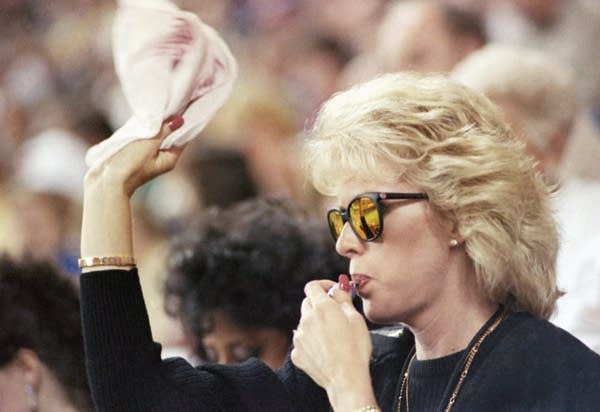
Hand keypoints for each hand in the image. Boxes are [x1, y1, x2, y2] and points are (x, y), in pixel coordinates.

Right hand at [80, 115, 185, 263]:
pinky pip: (142, 137)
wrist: (106, 182)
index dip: (184, 122)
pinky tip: (143, 116)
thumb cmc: (130, 165)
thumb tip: (180, 120)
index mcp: (169, 158)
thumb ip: (164, 131)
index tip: (186, 105)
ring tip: (159, 105)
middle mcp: (161, 157)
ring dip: (155, 124)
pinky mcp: (133, 152)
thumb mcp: (150, 144)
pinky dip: (143, 128)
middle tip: (171, 100)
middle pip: (169, 136)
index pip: (182, 137)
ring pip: (155, 135)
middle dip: (169, 121)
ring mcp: (147, 155)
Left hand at [291, 277, 375, 410]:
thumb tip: (337, 289)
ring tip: (333, 337)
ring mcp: (299, 337)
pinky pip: (302, 340)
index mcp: (322, 308)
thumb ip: (343, 299)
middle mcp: (306, 320)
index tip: (332, 292)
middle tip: (336, 314)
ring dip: (315, 324)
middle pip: (308, 303)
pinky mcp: (297, 353)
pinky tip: (325, 350)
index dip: (323, 286)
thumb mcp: (356, 319)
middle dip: (320, 305)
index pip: (313, 286)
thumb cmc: (356, 349)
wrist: (346, 379)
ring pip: (305, 322)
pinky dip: (311, 341)